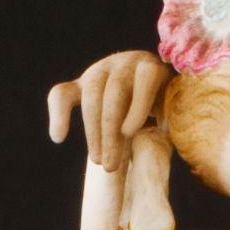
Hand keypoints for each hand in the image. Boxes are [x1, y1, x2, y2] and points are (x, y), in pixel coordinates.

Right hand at [44, 51, 171, 173]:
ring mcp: (99, 72)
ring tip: (98, 161)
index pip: (145, 79)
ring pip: (91, 97)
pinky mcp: (80, 84)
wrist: (145, 94)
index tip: (129, 133)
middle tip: (111, 166)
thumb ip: (169, 121)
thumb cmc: (162, 109)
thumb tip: (160, 135)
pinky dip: (57, 114)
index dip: (138, 105)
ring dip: (92, 132)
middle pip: (114, 93)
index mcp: (152, 68)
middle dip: (110, 132)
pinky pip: (61, 94)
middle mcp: (124, 64)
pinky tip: (58, 137)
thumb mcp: (171, 113)